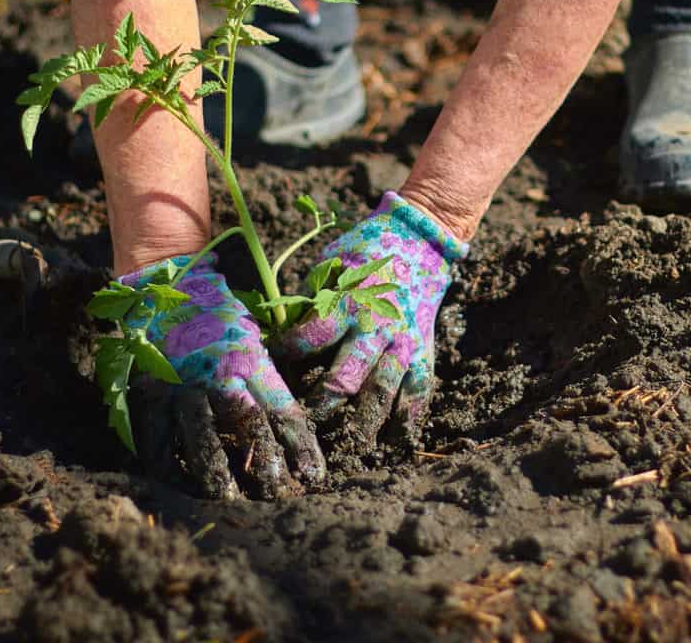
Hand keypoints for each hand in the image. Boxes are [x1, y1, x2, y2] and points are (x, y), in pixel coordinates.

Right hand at [121, 254, 324, 498]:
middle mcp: (218, 375)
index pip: (284, 410)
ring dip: (218, 474)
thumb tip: (291, 426)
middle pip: (247, 427)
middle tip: (279, 496)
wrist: (167, 286)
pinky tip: (180, 487)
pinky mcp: (150, 394)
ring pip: (202, 438)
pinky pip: (157, 438)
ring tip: (230, 500)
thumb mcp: (253, 342)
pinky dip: (168, 467)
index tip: (314, 477)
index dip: (301, 447)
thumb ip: (267, 381)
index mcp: (251, 361)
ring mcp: (182, 385)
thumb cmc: (220, 318)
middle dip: (265, 465)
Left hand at [279, 191, 467, 440]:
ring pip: (382, 393)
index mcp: (346, 302)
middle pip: (345, 379)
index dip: (285, 357)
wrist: (418, 242)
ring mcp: (402, 343)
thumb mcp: (328, 268)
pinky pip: (418, 392)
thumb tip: (272, 337)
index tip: (266, 369)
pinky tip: (394, 442)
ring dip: (362, 424)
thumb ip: (307, 304)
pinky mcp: (423, 351)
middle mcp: (375, 327)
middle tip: (301, 426)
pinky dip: (408, 420)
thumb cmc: (362, 255)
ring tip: (345, 448)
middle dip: (320, 408)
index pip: (308, 339)